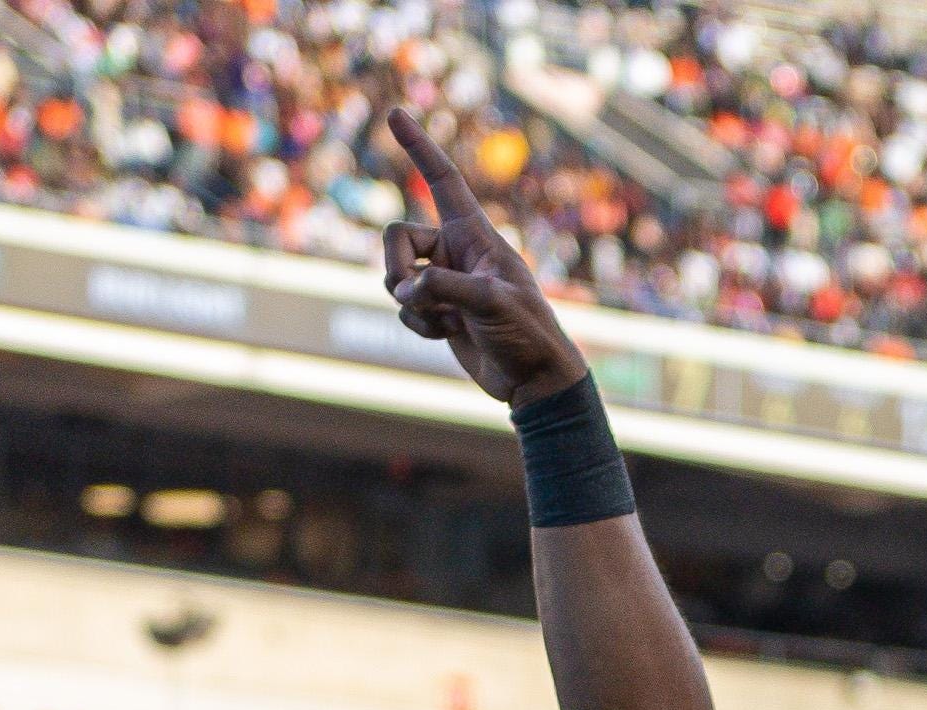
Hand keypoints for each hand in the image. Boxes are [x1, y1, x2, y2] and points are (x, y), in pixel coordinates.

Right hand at [378, 108, 588, 407]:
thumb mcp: (490, 303)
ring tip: (446, 322)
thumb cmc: (526, 332)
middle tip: (413, 292)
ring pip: (395, 278)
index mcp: (474, 233)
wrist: (533, 380)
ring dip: (412, 304)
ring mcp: (443, 281)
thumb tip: (406, 289)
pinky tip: (449, 337)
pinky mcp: (437, 311)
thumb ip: (444, 288)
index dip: (419, 147)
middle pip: (396, 237)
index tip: (395, 114)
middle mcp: (454, 251)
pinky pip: (405, 310)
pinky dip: (419, 326)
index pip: (442, 180)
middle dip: (393, 266)